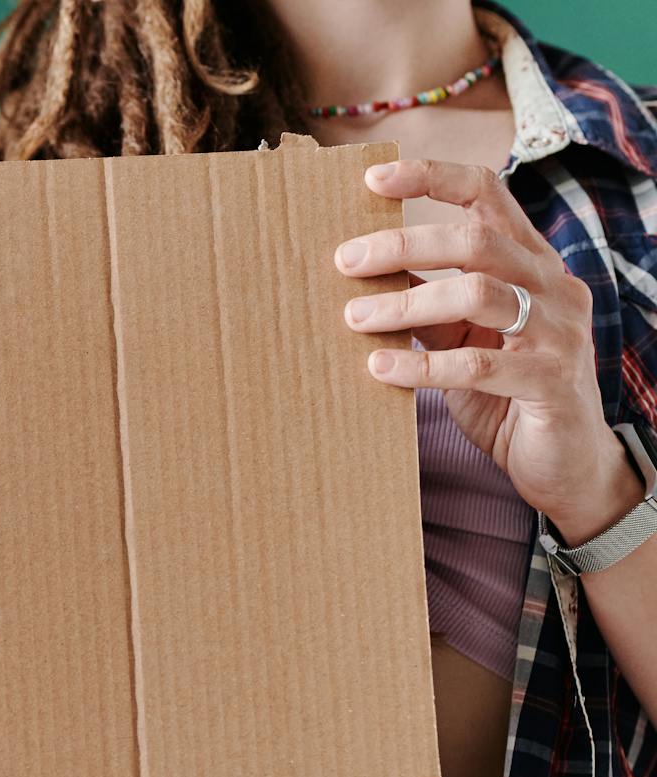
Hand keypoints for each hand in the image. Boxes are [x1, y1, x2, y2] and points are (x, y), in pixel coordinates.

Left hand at [338, 159, 643, 542]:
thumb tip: (367, 273)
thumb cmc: (505, 395)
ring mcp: (559, 333)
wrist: (565, 464)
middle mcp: (552, 287)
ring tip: (354, 317)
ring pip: (478, 294)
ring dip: (406, 303)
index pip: (489, 195)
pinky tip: (379, 368)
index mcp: (531, 264)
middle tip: (344, 261)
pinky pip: (479, 365)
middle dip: (403, 244)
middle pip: (476, 241)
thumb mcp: (461, 341)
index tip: (374, 177)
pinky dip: (422, 365)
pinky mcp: (551, 382)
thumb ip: (430, 307)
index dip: (433, 178)